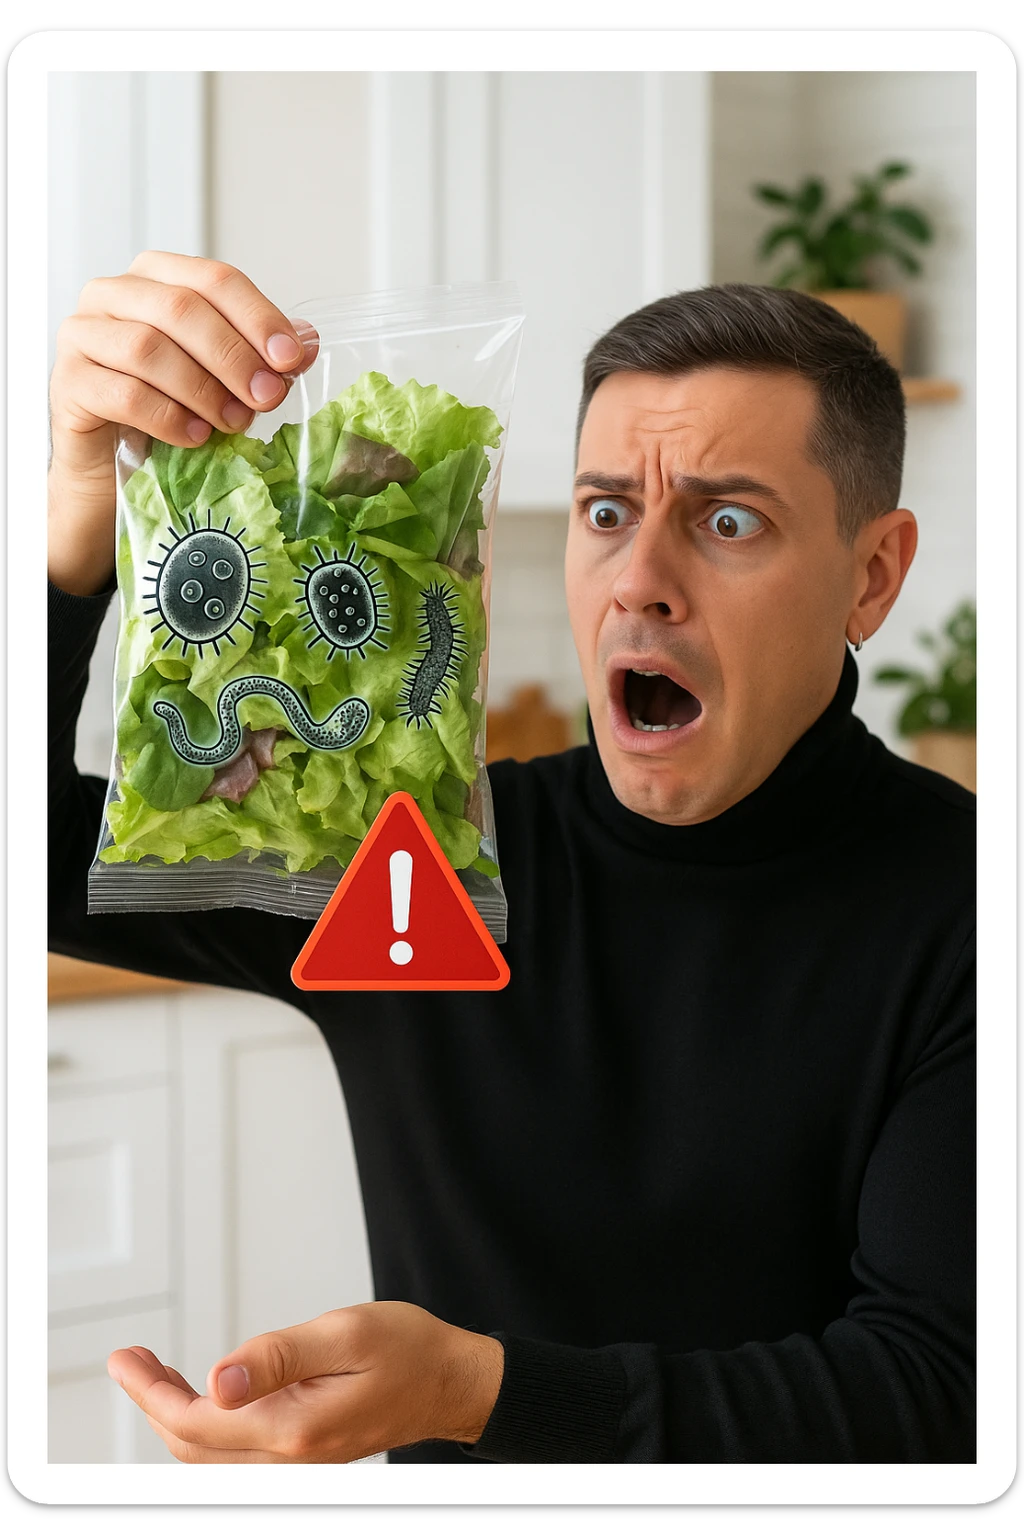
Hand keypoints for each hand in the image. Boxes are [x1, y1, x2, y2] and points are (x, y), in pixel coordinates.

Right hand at [47, 250, 318, 595]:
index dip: (258, 317)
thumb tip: (307, 342)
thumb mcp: (221, 379)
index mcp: (156, 277)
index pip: (214, 279)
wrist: (111, 465)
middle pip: (182, 309)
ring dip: (202, 389)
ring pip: (149, 348)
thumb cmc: (166, 411)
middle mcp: (113, 294)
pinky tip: (195, 436)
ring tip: (233, 422)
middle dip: (234, 356)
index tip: (291, 359)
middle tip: (268, 398)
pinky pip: (123, 393)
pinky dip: (168, 417)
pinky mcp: (68, 382)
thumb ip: (258, 355)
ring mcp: (82, 335)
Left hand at [107, 1301, 504, 1463]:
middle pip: (193, 1447)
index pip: (196, 1423)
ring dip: (174, 1415)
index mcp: (294, 1429)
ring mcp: (296, 1463)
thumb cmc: (408, 1350)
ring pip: (210, 1455)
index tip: (125, 1359)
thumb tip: (215, 1379)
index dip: (151, 1392)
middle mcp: (290, 1458)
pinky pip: (235, 1453)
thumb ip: (277, 1357)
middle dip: (152, 1403)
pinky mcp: (303, 1454)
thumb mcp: (344, 1334)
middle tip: (130, 1359)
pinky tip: (201, 1394)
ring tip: (152, 1371)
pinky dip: (204, 1424)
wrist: (451, 1383)